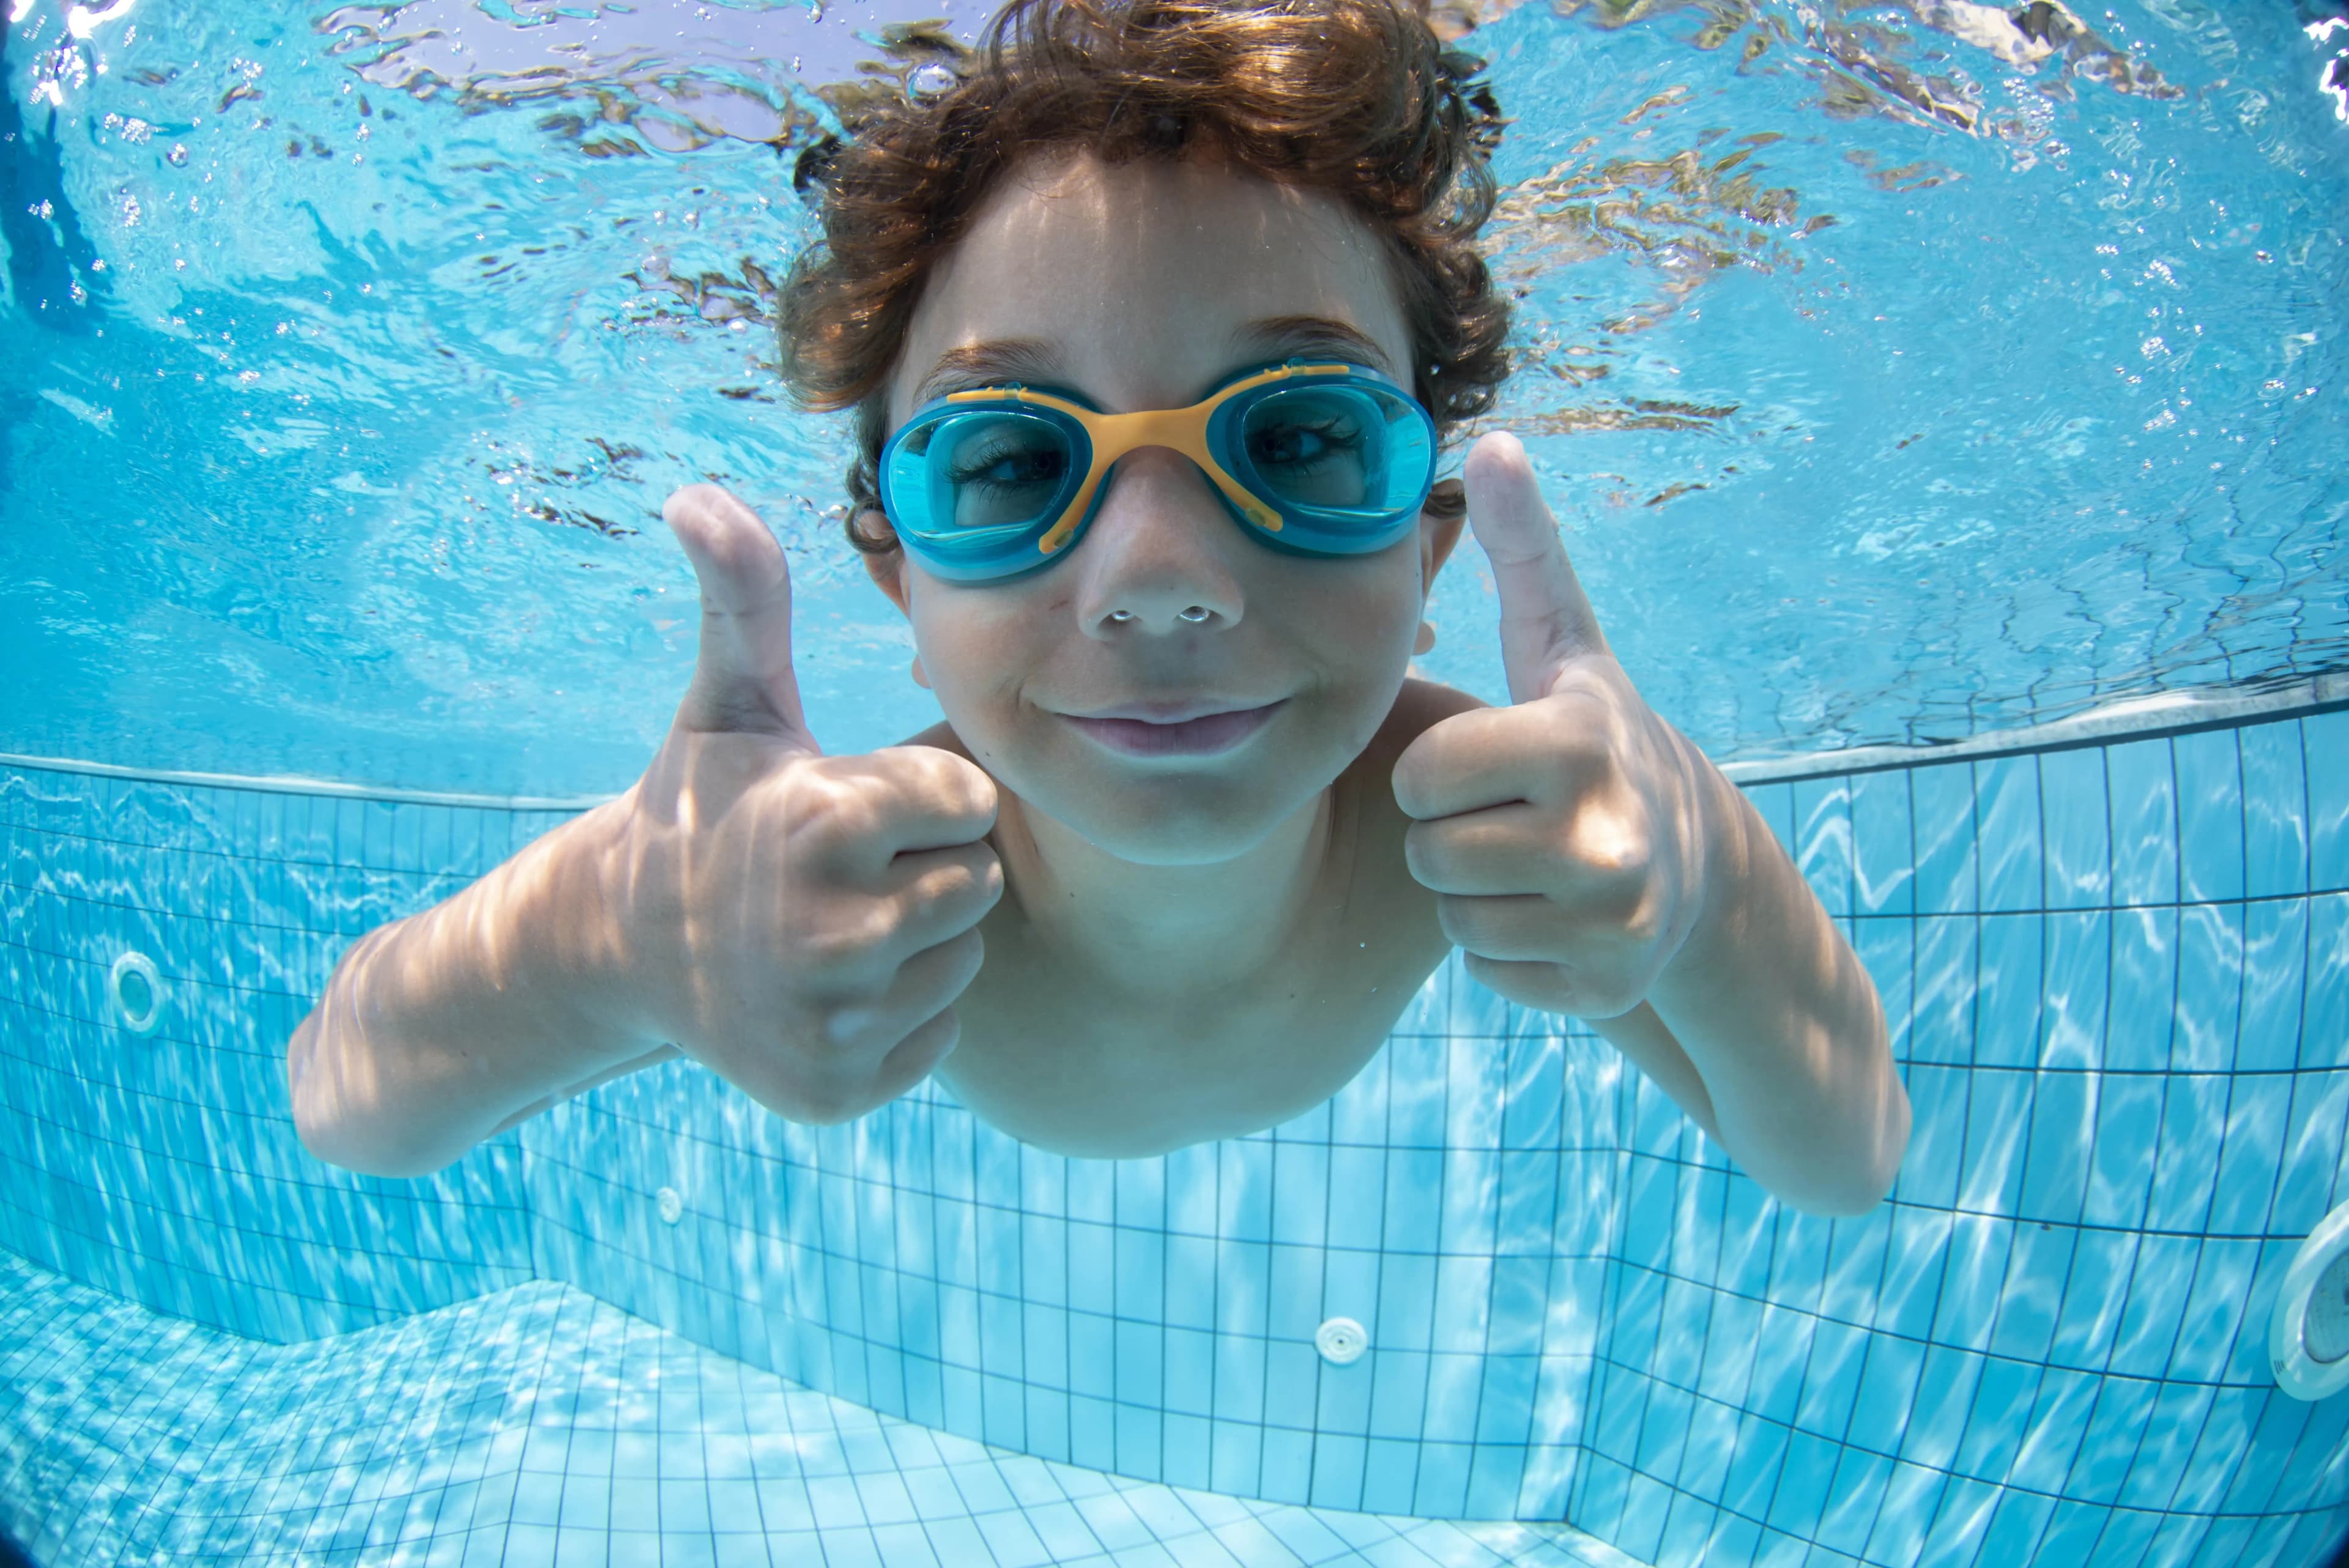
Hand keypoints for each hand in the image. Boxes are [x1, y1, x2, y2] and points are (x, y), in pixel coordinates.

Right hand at [610, 485, 1002, 1121]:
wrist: (625, 951)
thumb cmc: (705, 809)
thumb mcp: (729, 705)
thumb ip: (744, 599)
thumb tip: (695, 494)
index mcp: (818, 826)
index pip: (968, 797)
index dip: (925, 793)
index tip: (864, 801)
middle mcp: (825, 933)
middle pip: (977, 881)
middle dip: (928, 864)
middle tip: (852, 866)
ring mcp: (829, 1024)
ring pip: (962, 957)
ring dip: (919, 938)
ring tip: (838, 921)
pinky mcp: (837, 1092)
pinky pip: (938, 1031)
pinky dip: (900, 1012)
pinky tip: (834, 984)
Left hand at [1392, 433, 1720, 1018]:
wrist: (1695, 863)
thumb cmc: (1593, 740)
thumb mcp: (1563, 645)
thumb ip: (1523, 550)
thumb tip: (1492, 442)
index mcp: (1579, 742)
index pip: (1423, 776)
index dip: (1433, 770)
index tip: (1479, 762)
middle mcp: (1609, 834)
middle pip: (1433, 855)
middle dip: (1451, 836)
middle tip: (1505, 816)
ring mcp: (1616, 920)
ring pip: (1458, 920)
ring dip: (1474, 896)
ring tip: (1529, 861)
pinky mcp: (1610, 986)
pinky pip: (1492, 974)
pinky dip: (1510, 954)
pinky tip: (1551, 915)